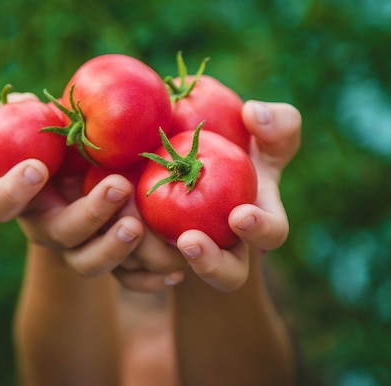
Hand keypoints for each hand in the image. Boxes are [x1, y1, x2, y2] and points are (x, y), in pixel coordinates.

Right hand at [0, 93, 144, 277]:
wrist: (88, 185)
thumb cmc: (67, 150)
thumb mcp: (52, 132)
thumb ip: (39, 120)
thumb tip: (19, 101)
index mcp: (22, 200)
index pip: (0, 203)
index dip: (12, 190)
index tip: (36, 167)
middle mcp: (47, 230)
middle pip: (60, 234)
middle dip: (89, 213)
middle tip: (118, 186)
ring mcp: (77, 252)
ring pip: (89, 264)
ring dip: (115, 247)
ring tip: (139, 225)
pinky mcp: (109, 266)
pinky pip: (126, 282)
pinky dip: (148, 280)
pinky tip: (173, 274)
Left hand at [112, 100, 301, 292]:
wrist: (189, 161)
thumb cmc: (236, 144)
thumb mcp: (262, 132)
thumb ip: (276, 122)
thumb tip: (254, 115)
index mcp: (258, 222)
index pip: (271, 234)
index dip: (261, 231)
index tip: (240, 215)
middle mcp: (227, 249)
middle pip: (228, 276)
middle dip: (210, 264)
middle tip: (189, 241)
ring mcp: (189, 256)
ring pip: (178, 273)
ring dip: (156, 255)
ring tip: (138, 224)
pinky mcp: (152, 256)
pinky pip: (138, 269)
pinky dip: (127, 254)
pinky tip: (115, 225)